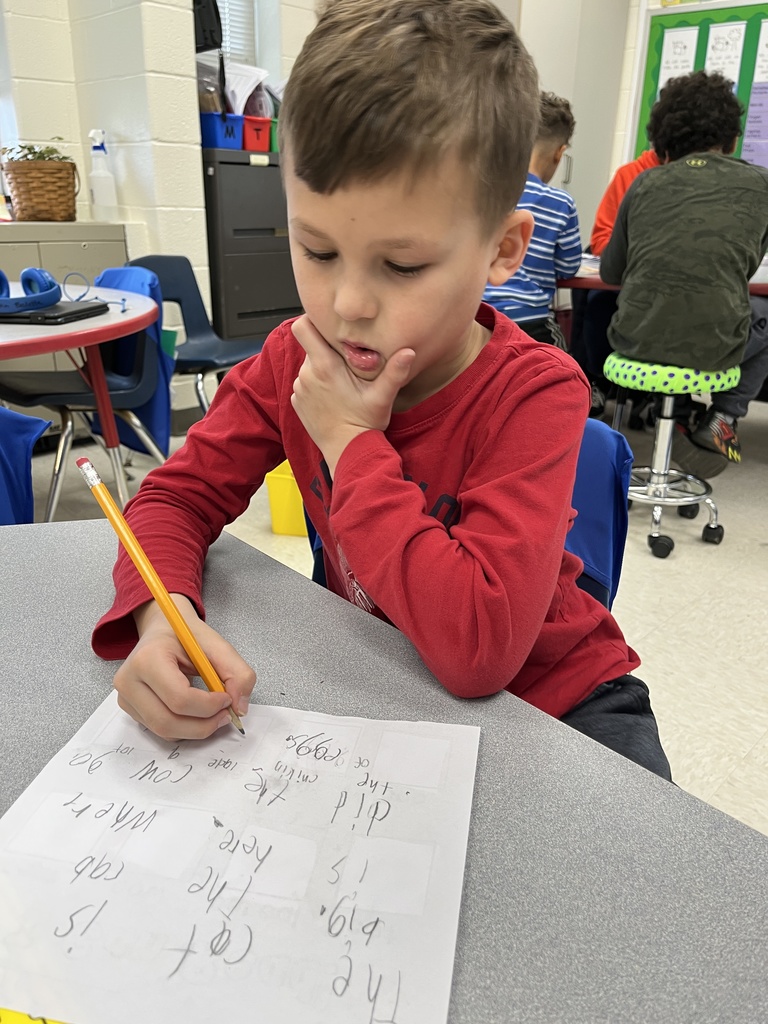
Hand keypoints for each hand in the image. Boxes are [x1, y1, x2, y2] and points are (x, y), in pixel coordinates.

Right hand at [113, 595, 256, 740]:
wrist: (162, 629)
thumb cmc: (186, 636)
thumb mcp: (217, 645)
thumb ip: (238, 673)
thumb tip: (240, 708)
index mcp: (148, 658)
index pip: (179, 698)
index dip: (209, 706)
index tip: (227, 699)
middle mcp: (129, 680)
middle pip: (167, 721)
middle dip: (203, 725)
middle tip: (225, 715)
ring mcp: (125, 697)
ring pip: (164, 731)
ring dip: (195, 729)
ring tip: (213, 713)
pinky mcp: (129, 708)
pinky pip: (160, 730)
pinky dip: (184, 728)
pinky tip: (196, 713)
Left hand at [290, 316, 414, 473]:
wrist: (347, 452)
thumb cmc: (365, 424)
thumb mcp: (383, 396)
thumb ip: (395, 372)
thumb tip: (409, 352)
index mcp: (325, 366)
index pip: (303, 328)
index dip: (312, 321)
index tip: (329, 326)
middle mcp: (307, 374)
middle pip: (310, 347)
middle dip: (326, 349)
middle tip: (347, 362)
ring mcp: (300, 389)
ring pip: (308, 365)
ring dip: (321, 369)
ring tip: (341, 383)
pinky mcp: (297, 402)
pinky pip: (305, 384)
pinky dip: (316, 386)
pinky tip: (332, 398)